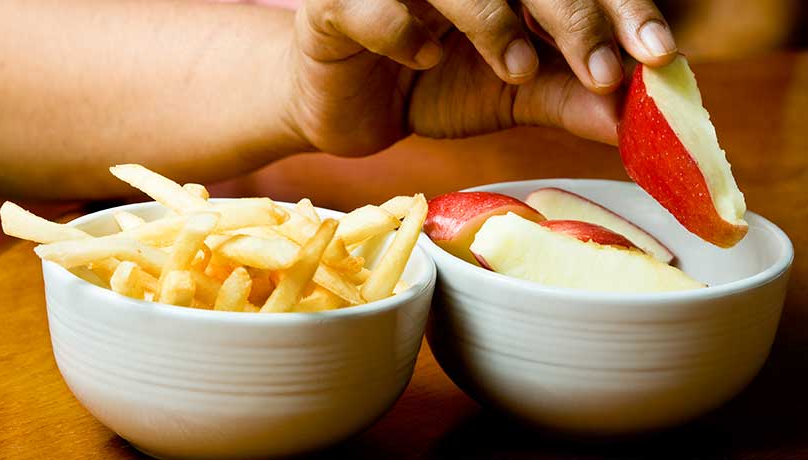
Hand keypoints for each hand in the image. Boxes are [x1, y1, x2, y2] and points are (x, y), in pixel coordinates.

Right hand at [284, 0, 677, 155]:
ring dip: (494, 19)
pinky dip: (403, 32)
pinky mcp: (337, 1)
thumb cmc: (430, 84)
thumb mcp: (511, 95)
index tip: (656, 53)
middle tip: (601, 69)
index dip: (622, 5)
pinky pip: (376, 6)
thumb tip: (635, 119)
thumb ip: (567, 96)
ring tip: (516, 70)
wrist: (348, 105)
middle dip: (575, 13)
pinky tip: (422, 59)